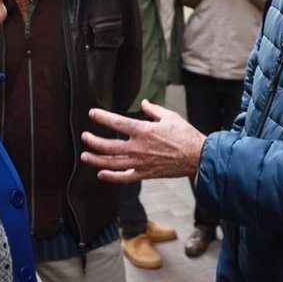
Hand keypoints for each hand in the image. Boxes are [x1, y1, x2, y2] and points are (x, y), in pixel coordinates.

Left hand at [82, 99, 206, 182]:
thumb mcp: (170, 117)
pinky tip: (101, 174)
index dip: (102, 118)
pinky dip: (111, 177)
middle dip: (93, 141)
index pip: (117, 123)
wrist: (197, 157)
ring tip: (85, 156)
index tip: (93, 113)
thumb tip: (144, 104)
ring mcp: (141, 163)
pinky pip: (124, 178)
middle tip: (85, 136)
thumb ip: (153, 110)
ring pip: (112, 163)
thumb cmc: (185, 136)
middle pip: (109, 146)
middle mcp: (139, 148)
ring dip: (96, 159)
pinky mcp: (145, 174)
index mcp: (145, 131)